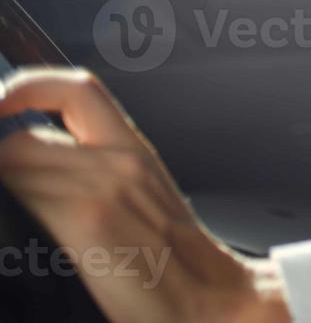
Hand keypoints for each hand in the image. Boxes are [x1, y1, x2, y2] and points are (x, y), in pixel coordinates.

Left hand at [0, 68, 290, 322]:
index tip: (1, 103)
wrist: (212, 301)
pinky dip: (7, 198)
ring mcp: (106, 188)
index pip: (76, 90)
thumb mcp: (142, 206)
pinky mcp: (90, 220)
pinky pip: (23, 191)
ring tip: (6, 203)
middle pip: (25, 134)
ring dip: (1, 178)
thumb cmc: (176, 266)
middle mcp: (124, 160)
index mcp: (136, 152)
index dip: (28, 87)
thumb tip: (36, 176)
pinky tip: (11, 224)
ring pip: (16, 157)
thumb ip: (97, 178)